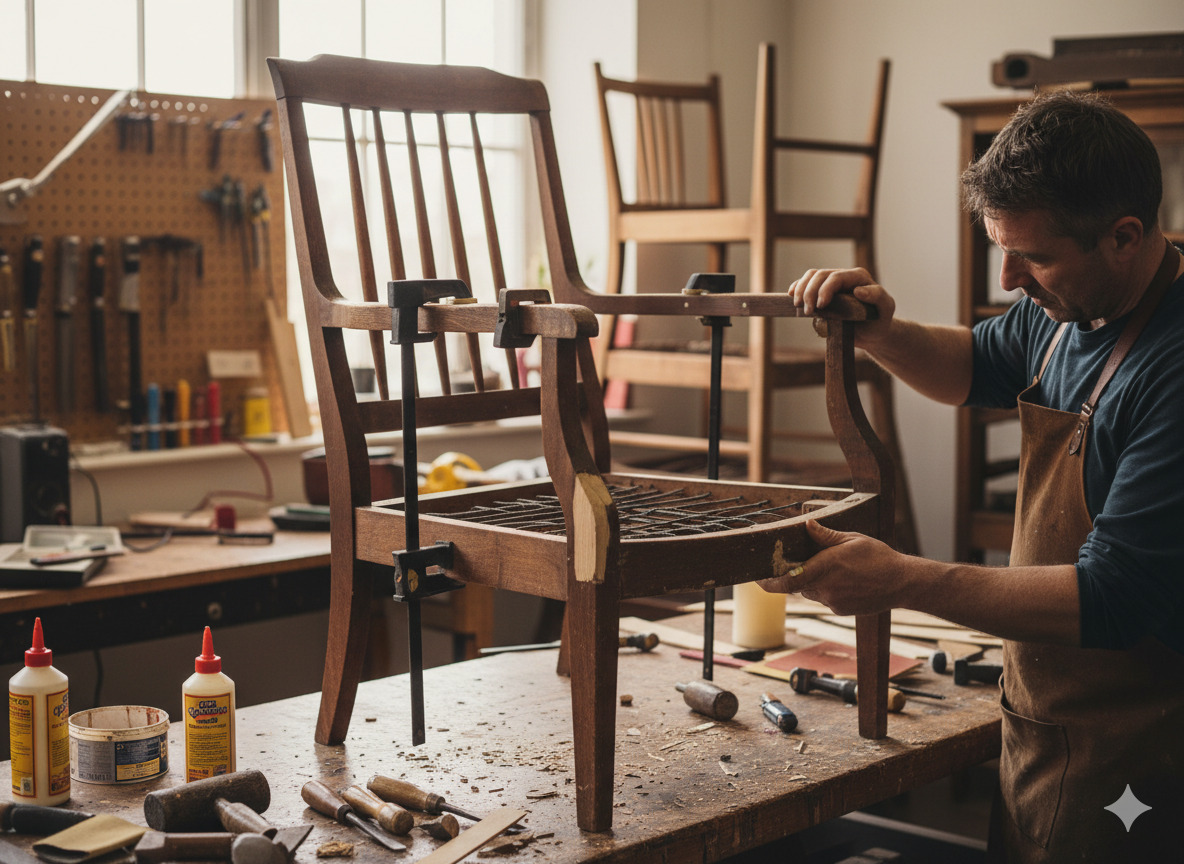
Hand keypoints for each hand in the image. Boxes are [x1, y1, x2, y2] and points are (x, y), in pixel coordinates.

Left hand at [758, 520, 903, 615]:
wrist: (902, 583)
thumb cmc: (878, 557)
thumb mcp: (852, 539)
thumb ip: (825, 535)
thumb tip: (806, 524)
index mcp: (825, 567)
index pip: (787, 581)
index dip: (768, 583)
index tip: (757, 579)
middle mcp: (826, 588)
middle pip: (796, 585)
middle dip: (794, 575)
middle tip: (799, 563)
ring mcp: (833, 602)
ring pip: (810, 592)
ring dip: (812, 581)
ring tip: (834, 569)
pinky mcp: (840, 610)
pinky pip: (824, 599)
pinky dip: (826, 589)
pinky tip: (845, 580)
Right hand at [788, 268, 894, 350]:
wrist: (871, 332)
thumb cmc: (880, 320)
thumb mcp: (886, 308)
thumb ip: (877, 296)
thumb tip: (859, 290)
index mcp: (859, 277)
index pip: (837, 277)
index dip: (825, 289)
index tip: (820, 306)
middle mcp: (844, 276)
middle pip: (821, 275)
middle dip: (810, 291)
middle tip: (808, 311)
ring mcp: (832, 282)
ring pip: (811, 276)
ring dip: (802, 289)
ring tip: (799, 306)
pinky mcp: (822, 290)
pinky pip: (806, 282)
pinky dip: (797, 287)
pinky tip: (792, 295)